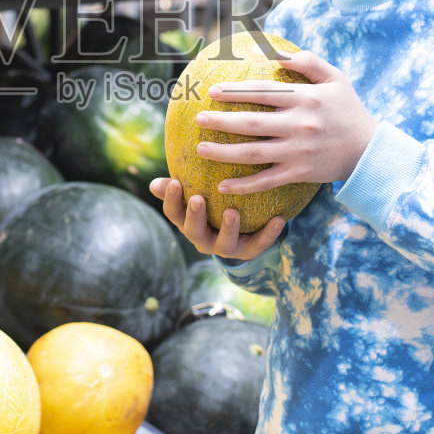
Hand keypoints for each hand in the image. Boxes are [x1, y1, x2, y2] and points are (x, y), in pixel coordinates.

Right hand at [148, 177, 285, 259]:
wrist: (244, 228)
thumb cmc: (214, 201)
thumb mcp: (198, 192)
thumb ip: (180, 186)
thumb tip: (154, 183)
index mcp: (188, 222)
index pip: (173, 213)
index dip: (172, 199)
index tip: (174, 181)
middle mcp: (204, 238)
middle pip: (194, 231)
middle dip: (195, 216)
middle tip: (197, 199)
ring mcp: (226, 247)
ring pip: (224, 244)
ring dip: (228, 229)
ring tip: (232, 212)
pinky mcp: (249, 251)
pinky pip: (259, 244)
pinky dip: (269, 233)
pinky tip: (279, 219)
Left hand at [195, 49, 376, 193]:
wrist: (369, 150)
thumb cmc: (348, 110)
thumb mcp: (336, 78)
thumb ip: (308, 62)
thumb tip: (276, 53)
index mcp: (304, 99)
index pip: (262, 92)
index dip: (235, 91)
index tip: (212, 91)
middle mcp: (299, 125)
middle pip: (252, 124)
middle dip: (222, 121)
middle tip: (199, 118)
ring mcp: (298, 151)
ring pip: (254, 154)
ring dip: (225, 153)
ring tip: (200, 148)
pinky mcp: (299, 173)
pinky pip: (267, 181)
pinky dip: (244, 185)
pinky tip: (222, 186)